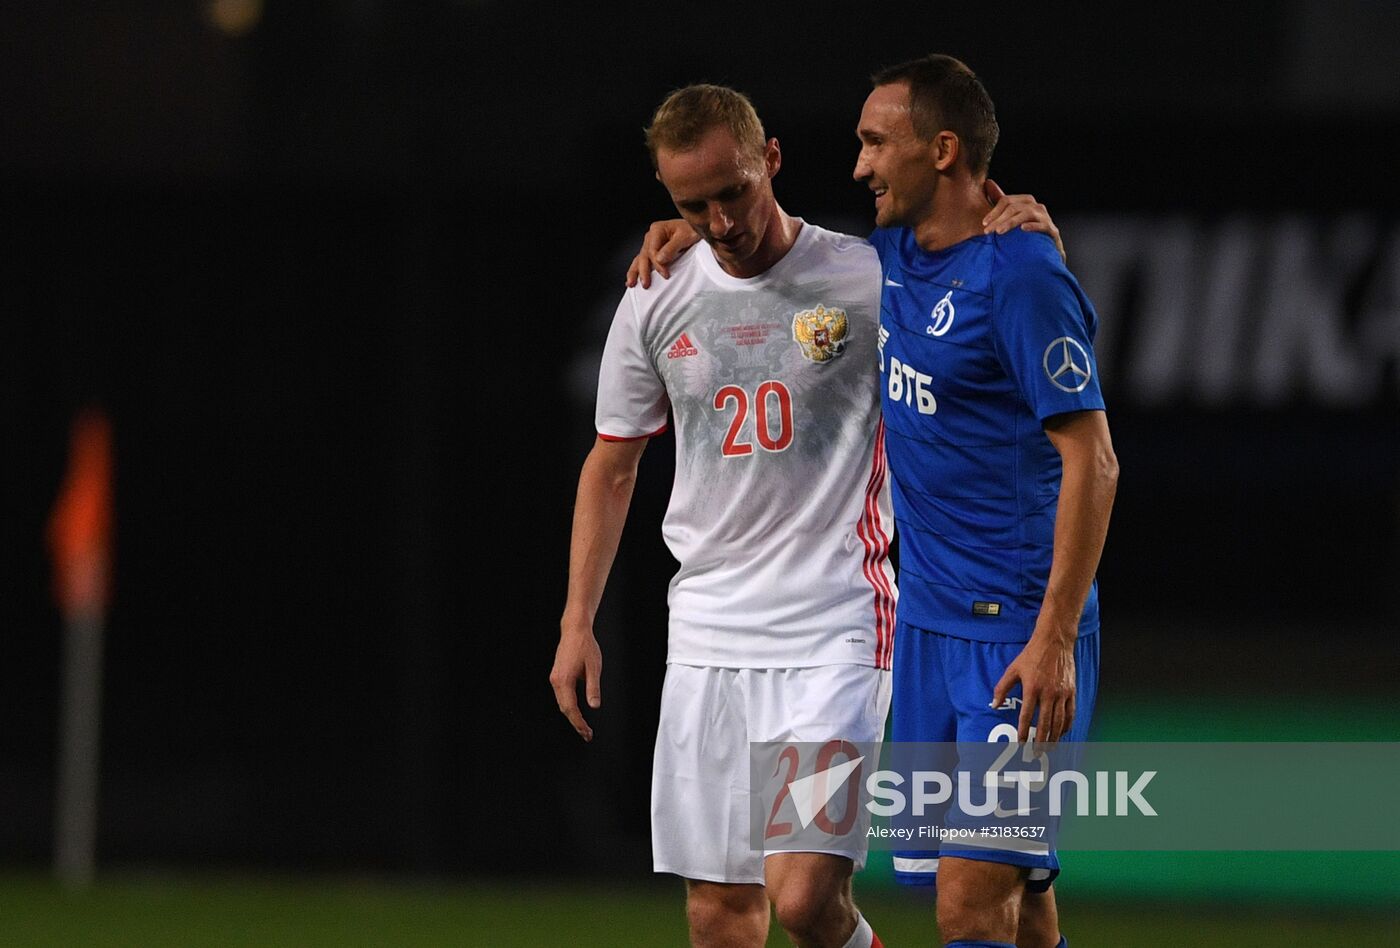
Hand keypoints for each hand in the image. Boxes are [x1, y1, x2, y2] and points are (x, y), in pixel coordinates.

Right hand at [550, 623, 602, 741]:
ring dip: (572, 716)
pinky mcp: (556, 675)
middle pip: (564, 709)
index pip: (571, 708)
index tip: (587, 732)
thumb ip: (593, 688)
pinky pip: (561, 696)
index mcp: (564, 680)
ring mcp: (554, 678)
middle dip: (575, 723)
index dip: (579, 723)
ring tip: (583, 726)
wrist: (574, 630)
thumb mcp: (594, 667)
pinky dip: (568, 706)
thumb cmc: (585, 646)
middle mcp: (556, 681)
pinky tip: (576, 711)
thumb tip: (594, 706)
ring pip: (561, 703)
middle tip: (587, 734)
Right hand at [625, 219, 699, 288]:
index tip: (665, 274)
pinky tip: (633, 279)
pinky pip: (643, 261)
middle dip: (643, 271)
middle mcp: (651, 236)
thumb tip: (659, 259)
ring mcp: (651, 244)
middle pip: (644, 255)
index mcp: (657, 230)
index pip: (652, 250)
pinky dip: (637, 270)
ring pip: (640, 259)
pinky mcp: (653, 251)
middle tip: (646, 284)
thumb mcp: (685, 237)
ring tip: (632, 284)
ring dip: (635, 272)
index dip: (658, 264)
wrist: (695, 228)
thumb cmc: (691, 230)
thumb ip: (672, 248)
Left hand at [981, 179, 1066, 263]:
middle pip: (1014, 208)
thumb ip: (1000, 200)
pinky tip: (1022, 229)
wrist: (1047, 248)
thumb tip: (987, 182)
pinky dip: (1032, 226)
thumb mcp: (1012, 214)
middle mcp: (1035, 206)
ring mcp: (1044, 217)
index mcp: (1025, 201)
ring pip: (1026, 214)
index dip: (993, 211)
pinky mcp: (1051, 230)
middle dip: (998, 219)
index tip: (984, 224)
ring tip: (999, 232)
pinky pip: (1042, 225)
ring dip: (1010, 222)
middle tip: (987, 231)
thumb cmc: (1026, 230)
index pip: (1006, 200)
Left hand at [990, 633, 1076, 744]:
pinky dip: (1067, 726)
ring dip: (1054, 738)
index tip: (1021, 743)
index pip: (1027, 716)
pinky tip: (1062, 734)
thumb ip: (1002, 688)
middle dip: (1041, 741)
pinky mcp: (1072, 691)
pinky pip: (1071, 713)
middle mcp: (1049, 693)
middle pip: (1045, 723)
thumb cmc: (1032, 655)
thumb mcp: (1013, 669)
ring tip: (1049, 749)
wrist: (1055, 642)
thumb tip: (994, 704)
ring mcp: (1062, 693)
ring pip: (1059, 721)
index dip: (1024, 731)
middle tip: (1036, 754)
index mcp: (1032, 688)